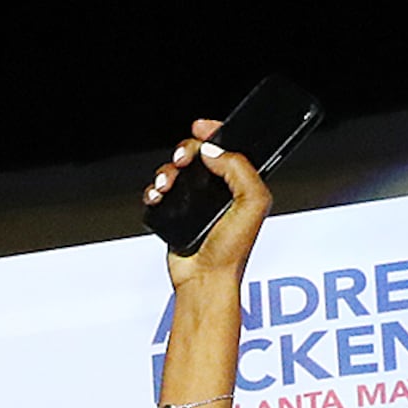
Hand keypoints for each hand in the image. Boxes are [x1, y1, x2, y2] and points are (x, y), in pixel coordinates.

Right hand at [143, 118, 271, 292]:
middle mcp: (219, 190)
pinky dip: (155, 189)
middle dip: (186, 150)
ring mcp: (196, 201)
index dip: (216, 133)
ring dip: (167, 171)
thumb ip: (239, 169)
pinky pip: (160, 190)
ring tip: (167, 185)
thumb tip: (212, 152)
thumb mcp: (253, 202)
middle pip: (197, 154)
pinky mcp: (176, 213)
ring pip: (176, 170)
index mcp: (243, 184)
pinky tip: (158, 196)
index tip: (203, 128)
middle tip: (184, 160)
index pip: (229, 147)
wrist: (205, 279)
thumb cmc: (232, 251)